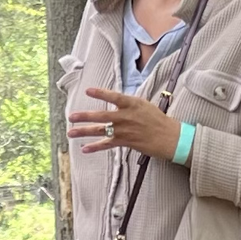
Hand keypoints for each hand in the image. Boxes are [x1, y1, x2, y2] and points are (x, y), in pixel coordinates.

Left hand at [69, 86, 183, 160]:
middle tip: (71, 116)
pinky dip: (95, 147)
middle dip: (85, 116)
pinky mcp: (126, 142)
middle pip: (102, 115)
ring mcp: (125, 130)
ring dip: (84, 131)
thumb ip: (128, 104)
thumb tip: (116, 101)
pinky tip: (84, 148)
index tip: (88, 91)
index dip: (100, 93)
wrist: (170, 137)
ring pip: (101, 130)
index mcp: (132, 103)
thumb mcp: (144, 105)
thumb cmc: (158, 120)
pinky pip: (107, 145)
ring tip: (70, 132)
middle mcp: (126, 116)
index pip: (114, 96)